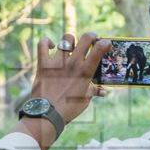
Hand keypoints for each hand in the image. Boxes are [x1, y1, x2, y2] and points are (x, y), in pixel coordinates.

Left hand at [21, 33, 110, 149]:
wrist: (48, 113)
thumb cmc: (69, 108)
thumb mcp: (85, 99)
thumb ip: (94, 90)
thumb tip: (104, 91)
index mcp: (85, 71)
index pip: (99, 49)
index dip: (105, 43)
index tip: (106, 44)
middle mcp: (73, 63)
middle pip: (85, 38)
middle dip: (91, 36)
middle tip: (92, 39)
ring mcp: (57, 62)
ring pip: (67, 39)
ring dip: (71, 40)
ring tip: (72, 46)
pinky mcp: (43, 63)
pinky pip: (43, 44)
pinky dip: (47, 42)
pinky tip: (52, 45)